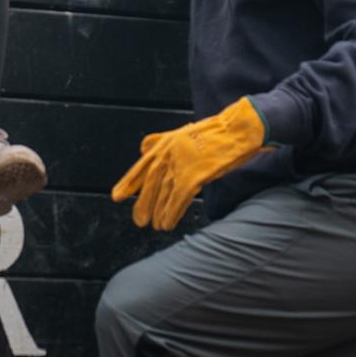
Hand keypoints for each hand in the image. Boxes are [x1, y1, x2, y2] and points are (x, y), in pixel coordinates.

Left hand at [111, 97, 267, 230]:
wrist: (239, 130)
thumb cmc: (215, 133)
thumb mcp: (183, 132)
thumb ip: (161, 140)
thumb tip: (142, 148)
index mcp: (165, 144)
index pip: (141, 166)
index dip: (128, 183)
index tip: (117, 196)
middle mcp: (169, 153)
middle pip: (150, 184)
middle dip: (142, 204)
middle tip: (138, 220)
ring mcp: (181, 165)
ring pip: (164, 194)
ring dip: (158, 213)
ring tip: (156, 226)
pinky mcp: (195, 176)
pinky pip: (178, 199)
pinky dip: (172, 213)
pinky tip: (168, 223)